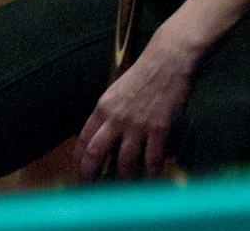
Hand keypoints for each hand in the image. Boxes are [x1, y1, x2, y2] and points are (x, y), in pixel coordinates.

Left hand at [76, 27, 201, 180]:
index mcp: (103, 107)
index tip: (80, 170)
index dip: (80, 158)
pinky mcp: (159, 129)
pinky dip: (150, 173)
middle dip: (92, 175)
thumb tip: (104, 135)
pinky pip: (152, 160)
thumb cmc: (145, 73)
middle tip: (94, 189)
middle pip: (96, 154)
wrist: (169, 59)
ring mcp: (138, 125)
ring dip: (124, 179)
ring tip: (125, 188)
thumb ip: (110, 112)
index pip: (84, 138)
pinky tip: (150, 178)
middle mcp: (116, 118)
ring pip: (124, 163)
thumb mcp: (118, 90)